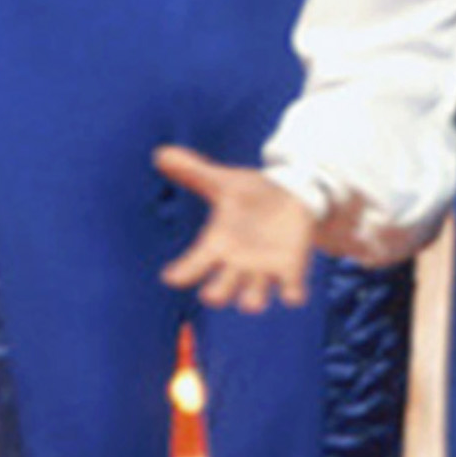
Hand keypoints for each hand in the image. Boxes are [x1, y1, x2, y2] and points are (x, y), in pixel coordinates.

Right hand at [152, 142, 317, 311]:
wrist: (290, 196)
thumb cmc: (250, 194)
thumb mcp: (224, 182)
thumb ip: (195, 172)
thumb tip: (162, 153)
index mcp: (217, 244)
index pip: (193, 264)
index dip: (182, 272)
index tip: (171, 276)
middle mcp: (237, 264)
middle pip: (220, 291)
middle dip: (217, 294)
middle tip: (211, 294)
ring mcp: (264, 270)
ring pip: (253, 298)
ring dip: (252, 301)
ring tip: (251, 303)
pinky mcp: (291, 269)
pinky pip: (291, 291)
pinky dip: (292, 295)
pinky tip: (293, 294)